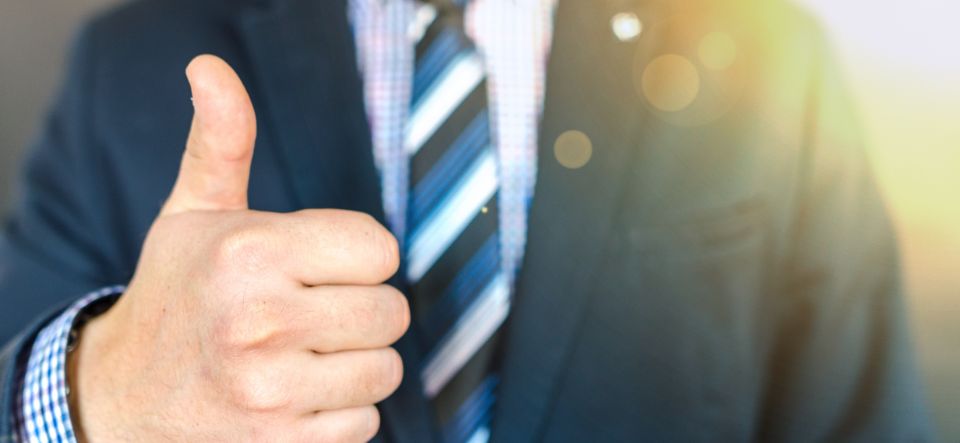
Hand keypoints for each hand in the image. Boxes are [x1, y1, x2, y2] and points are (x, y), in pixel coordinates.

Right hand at [68, 55, 408, 441]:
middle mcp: (260, 321)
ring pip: (385, 369)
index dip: (357, 256)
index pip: (380, 248)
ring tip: (302, 354)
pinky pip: (365, 422)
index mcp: (250, 252)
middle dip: (359, 309)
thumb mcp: (193, 213)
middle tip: (309, 311)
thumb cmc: (177, 294)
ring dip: (354, 362)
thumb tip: (209, 69)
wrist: (126, 395)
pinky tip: (295, 395)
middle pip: (392, 311)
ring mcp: (271, 389)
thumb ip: (221, 142)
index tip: (320, 264)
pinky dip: (340, 411)